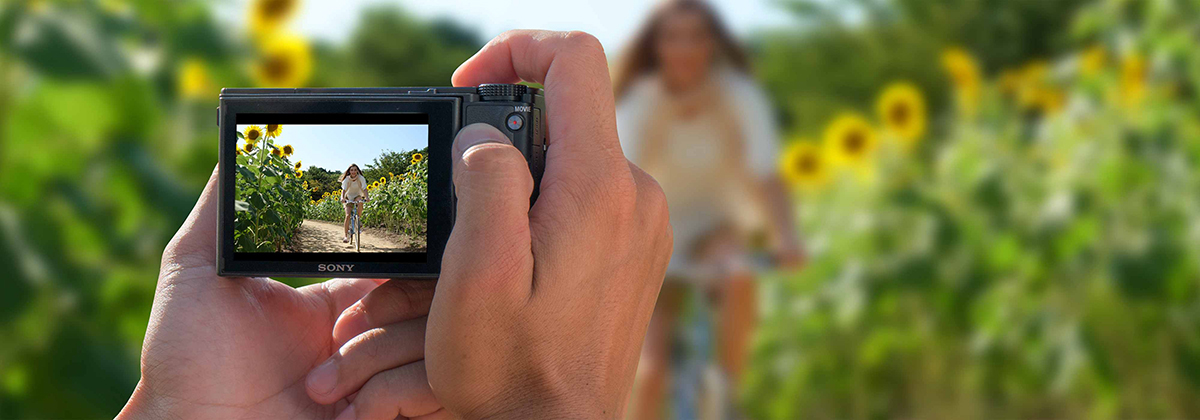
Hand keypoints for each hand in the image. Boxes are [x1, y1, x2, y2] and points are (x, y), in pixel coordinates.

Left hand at [116, 169, 430, 419]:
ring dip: (373, 360)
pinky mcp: (391, 414)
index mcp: (331, 304)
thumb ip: (222, 207)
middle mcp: (364, 336)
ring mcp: (382, 378)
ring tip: (320, 387)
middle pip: (426, 297)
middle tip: (342, 329)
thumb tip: (242, 139)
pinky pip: (434, 390)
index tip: (397, 251)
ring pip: (432, 341)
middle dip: (391, 308)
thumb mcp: (195, 270)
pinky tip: (347, 411)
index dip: (401, 256)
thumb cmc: (186, 362)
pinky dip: (393, 395)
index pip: (395, 264)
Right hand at [435, 30, 670, 417]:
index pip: (575, 60)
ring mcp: (645, 223)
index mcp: (599, 187)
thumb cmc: (512, 366)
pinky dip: (551, 204)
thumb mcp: (478, 272)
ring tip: (489, 240)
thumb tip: (486, 135)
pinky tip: (523, 258)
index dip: (515, 51)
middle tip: (462, 191)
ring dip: (526, 175)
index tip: (467, 87)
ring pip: (577, 157)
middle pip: (570, 113)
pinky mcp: (642, 248)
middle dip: (506, 132)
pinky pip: (593, 195)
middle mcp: (637, 195)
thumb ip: (484, 182)